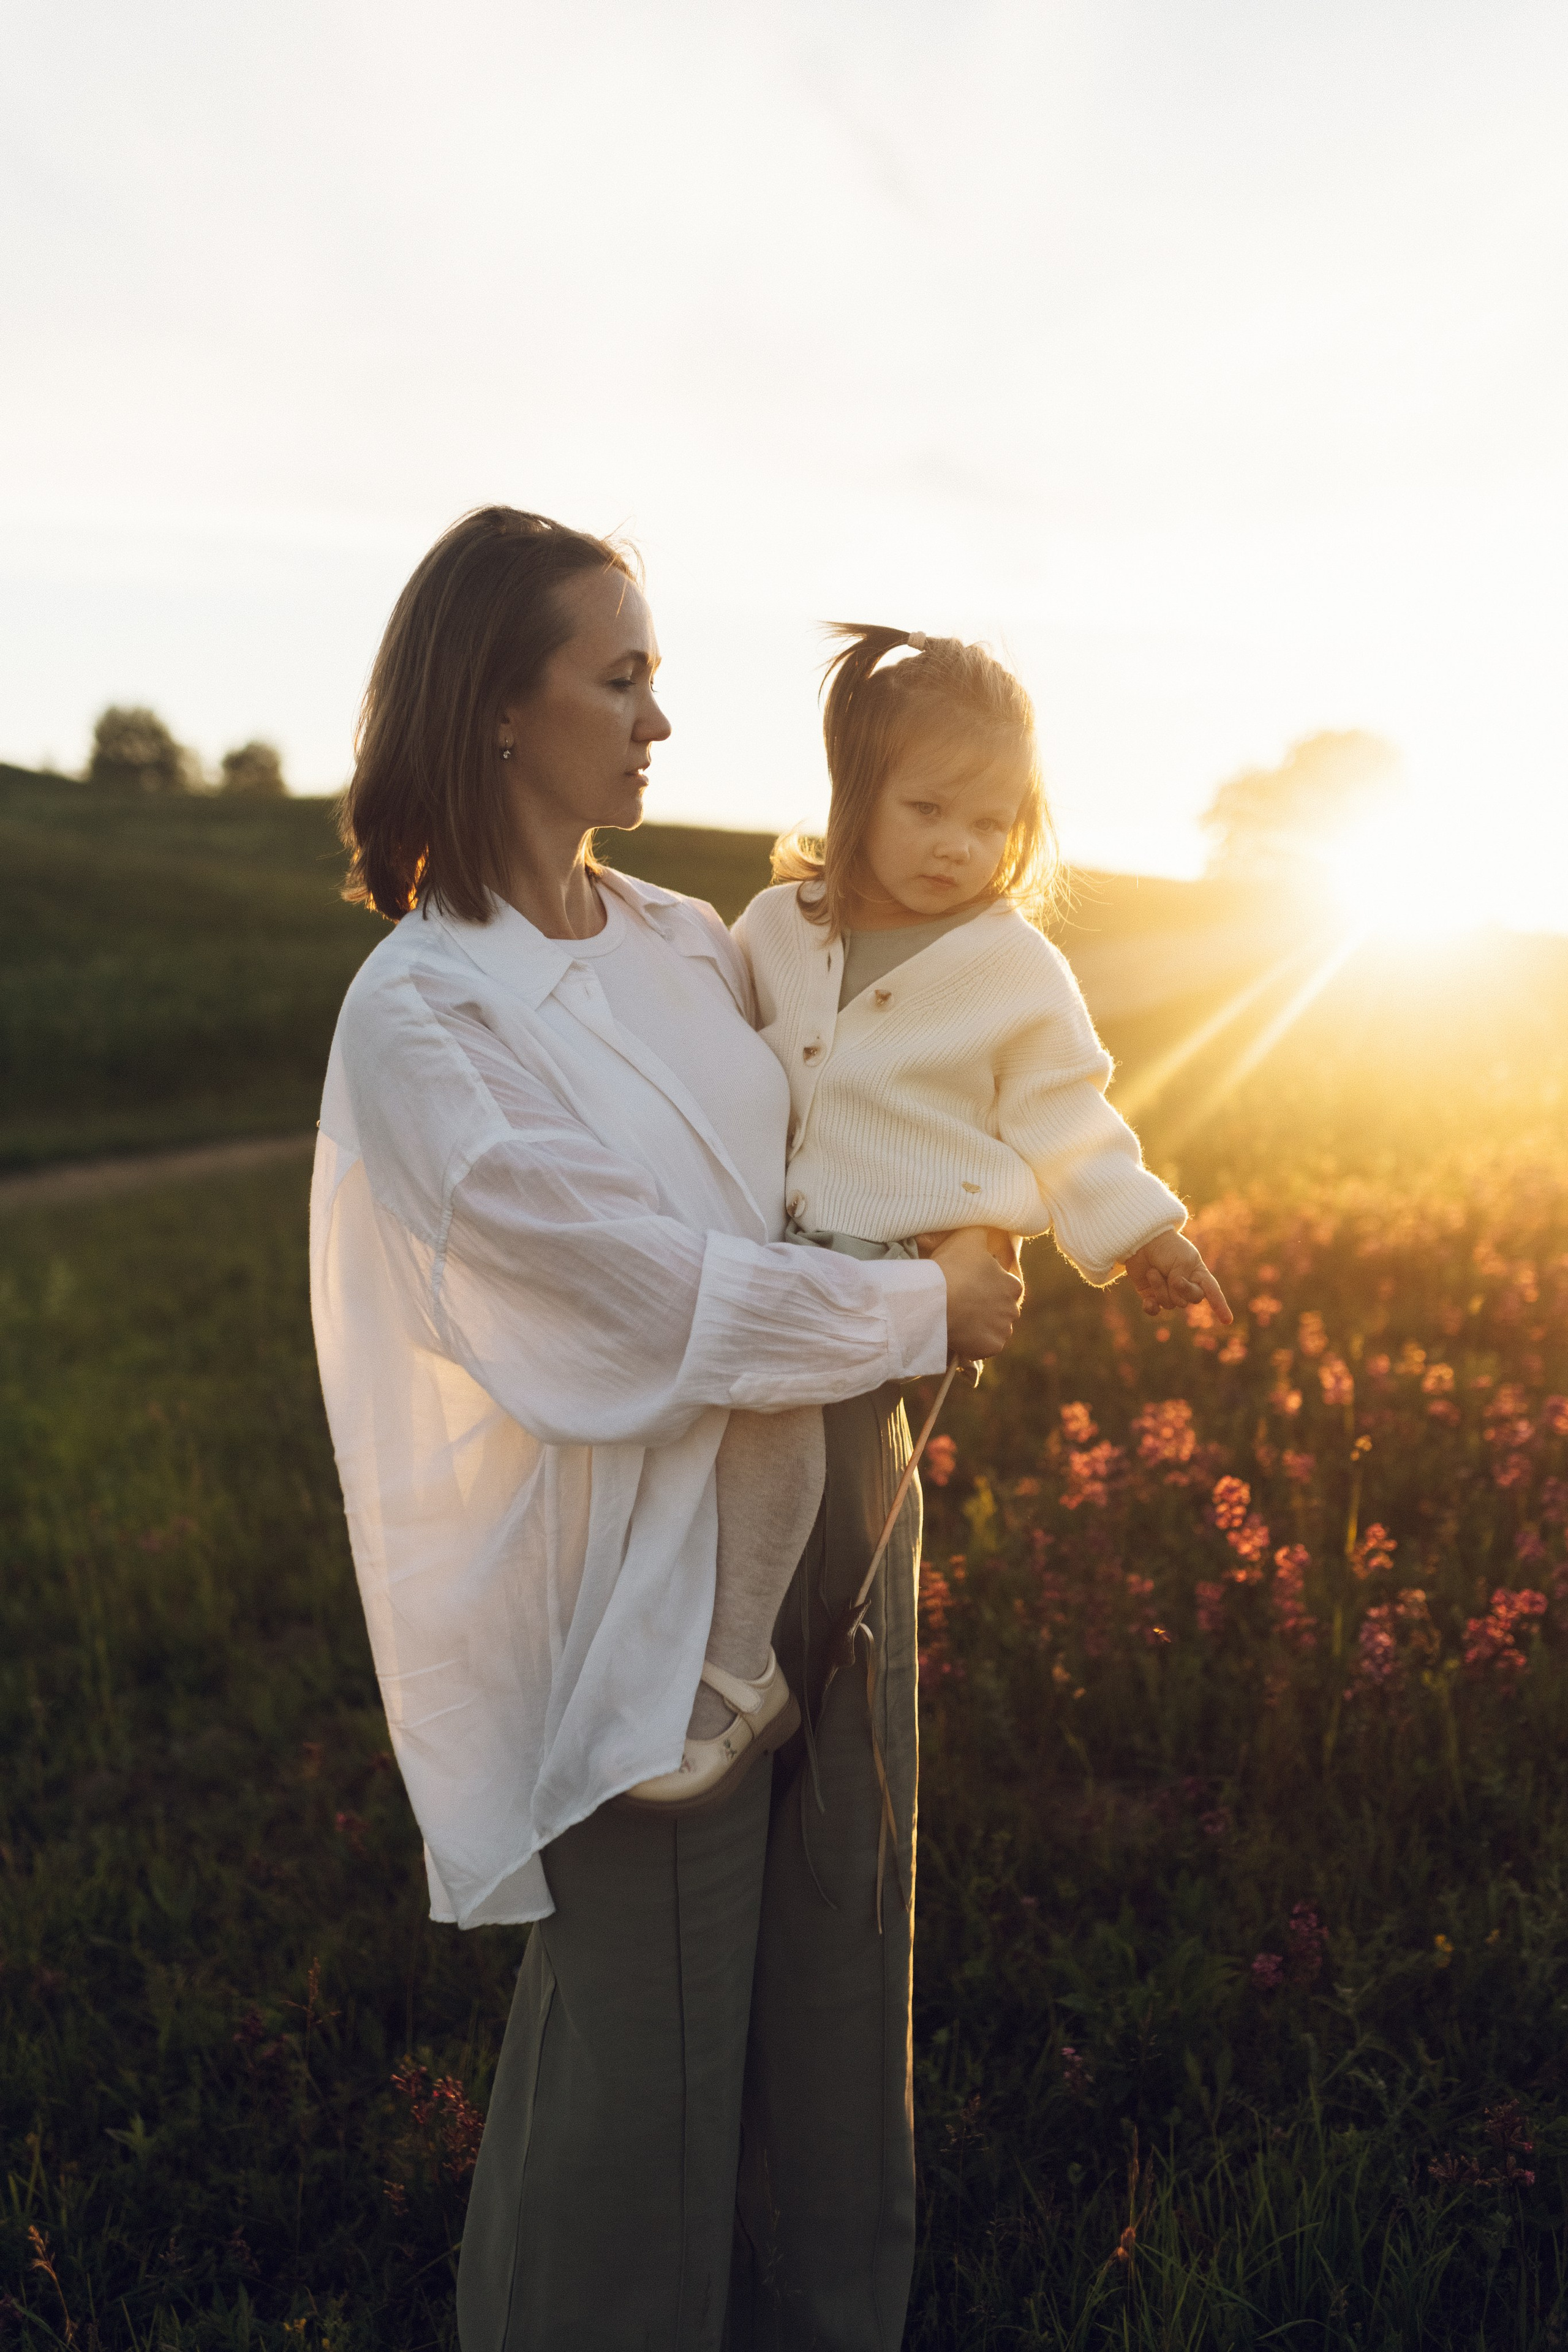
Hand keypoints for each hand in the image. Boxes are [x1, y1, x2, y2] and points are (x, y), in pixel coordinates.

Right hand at [928, 1226, 1024, 1360]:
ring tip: (960, 1318)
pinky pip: (985, 1347)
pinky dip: (975, 1343)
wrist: (933, 1302)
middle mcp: (1013, 1310)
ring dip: (982, 1325)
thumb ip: (983, 1229)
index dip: (989, 1284)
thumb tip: (991, 1222)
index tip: (971, 1283)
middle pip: (1001, 1308)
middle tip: (963, 1301)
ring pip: (995, 1328)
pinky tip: (961, 1334)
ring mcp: (1001, 1331)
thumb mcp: (969, 1236)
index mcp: (1013, 1285)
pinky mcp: (990, 1349)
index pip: (1007, 1285)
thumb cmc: (952, 1267)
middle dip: (987, 1306)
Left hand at [1123, 1229, 1232, 1323]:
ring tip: (1152, 1271)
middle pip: (1191, 1300)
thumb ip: (1182, 1281)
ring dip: (1160, 1288)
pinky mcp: (1151, 1295)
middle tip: (1172, 1276)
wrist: (1141, 1241)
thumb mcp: (1182, 1261)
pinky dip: (1151, 1306)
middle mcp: (1185, 1285)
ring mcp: (1168, 1291)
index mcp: (1198, 1273)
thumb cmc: (1166, 1247)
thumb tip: (1174, 1298)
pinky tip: (1148, 1300)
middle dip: (1181, 1289)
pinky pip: (1155, 1310)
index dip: (1220, 1305)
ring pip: (1171, 1304)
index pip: (1213, 1291)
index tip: (1227, 1320)